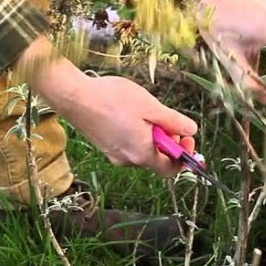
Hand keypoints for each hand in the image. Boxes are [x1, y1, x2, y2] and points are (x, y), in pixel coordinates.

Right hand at [21, 38, 196, 176]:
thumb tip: (191, 131)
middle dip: (167, 141)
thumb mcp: (151, 106)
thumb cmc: (111, 99)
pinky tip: (128, 113)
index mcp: (142, 154)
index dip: (184, 157)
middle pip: (157, 158)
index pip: (171, 169)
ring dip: (151, 135)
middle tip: (167, 119)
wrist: (73, 96)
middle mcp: (127, 160)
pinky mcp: (104, 145)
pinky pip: (128, 143)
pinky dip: (136, 133)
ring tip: (144, 111)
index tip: (187, 138)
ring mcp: (114, 154)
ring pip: (142, 149)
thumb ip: (174, 122)